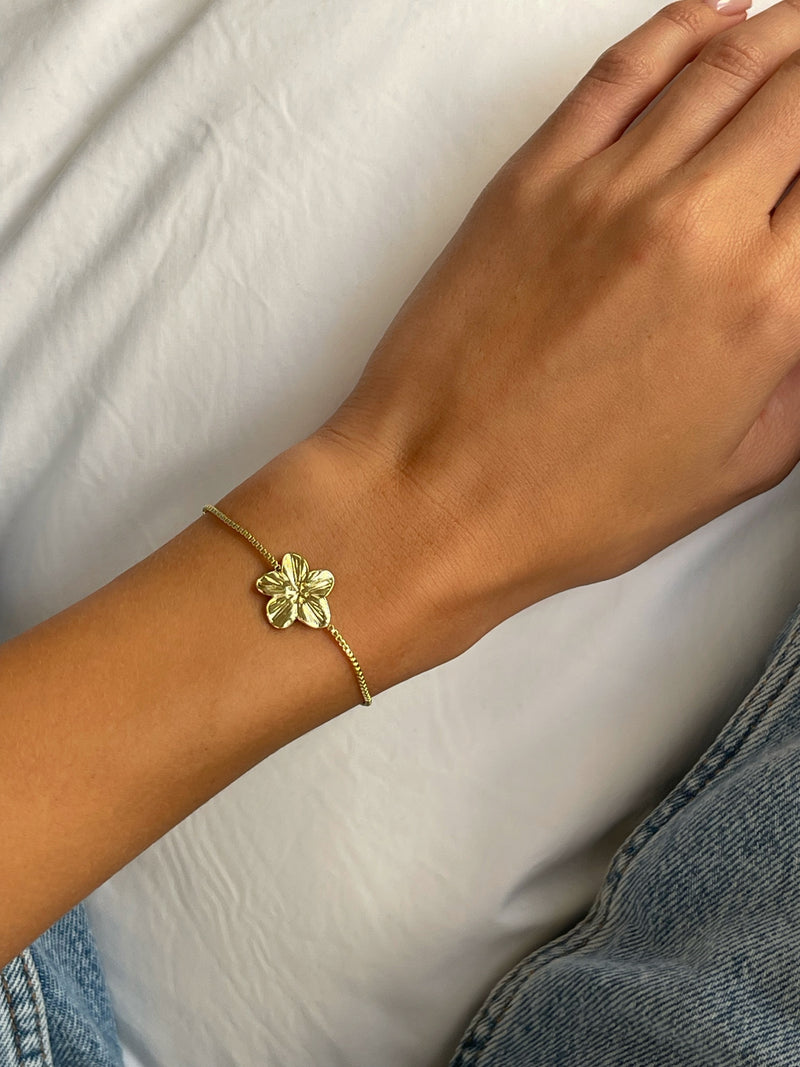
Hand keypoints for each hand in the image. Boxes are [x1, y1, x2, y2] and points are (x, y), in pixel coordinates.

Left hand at [309, 0, 799, 651]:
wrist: (434, 498)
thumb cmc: (572, 505)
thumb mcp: (735, 469)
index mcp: (768, 308)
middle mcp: (701, 228)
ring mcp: (611, 190)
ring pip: (728, 64)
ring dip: (787, 31)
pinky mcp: (535, 178)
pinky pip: (627, 70)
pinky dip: (686, 25)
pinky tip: (721, 13)